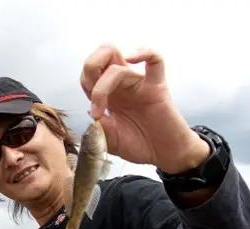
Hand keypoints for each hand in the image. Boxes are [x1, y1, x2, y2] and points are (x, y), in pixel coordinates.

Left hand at [80, 44, 210, 173]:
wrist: (163, 155)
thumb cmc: (139, 145)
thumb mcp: (110, 140)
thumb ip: (99, 127)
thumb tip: (91, 112)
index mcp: (109, 93)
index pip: (91, 72)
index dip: (86, 84)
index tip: (94, 113)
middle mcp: (122, 84)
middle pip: (104, 54)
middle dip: (91, 66)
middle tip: (92, 92)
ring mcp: (139, 82)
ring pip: (119, 60)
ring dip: (104, 82)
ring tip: (104, 107)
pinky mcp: (157, 86)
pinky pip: (156, 60)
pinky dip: (145, 53)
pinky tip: (132, 58)